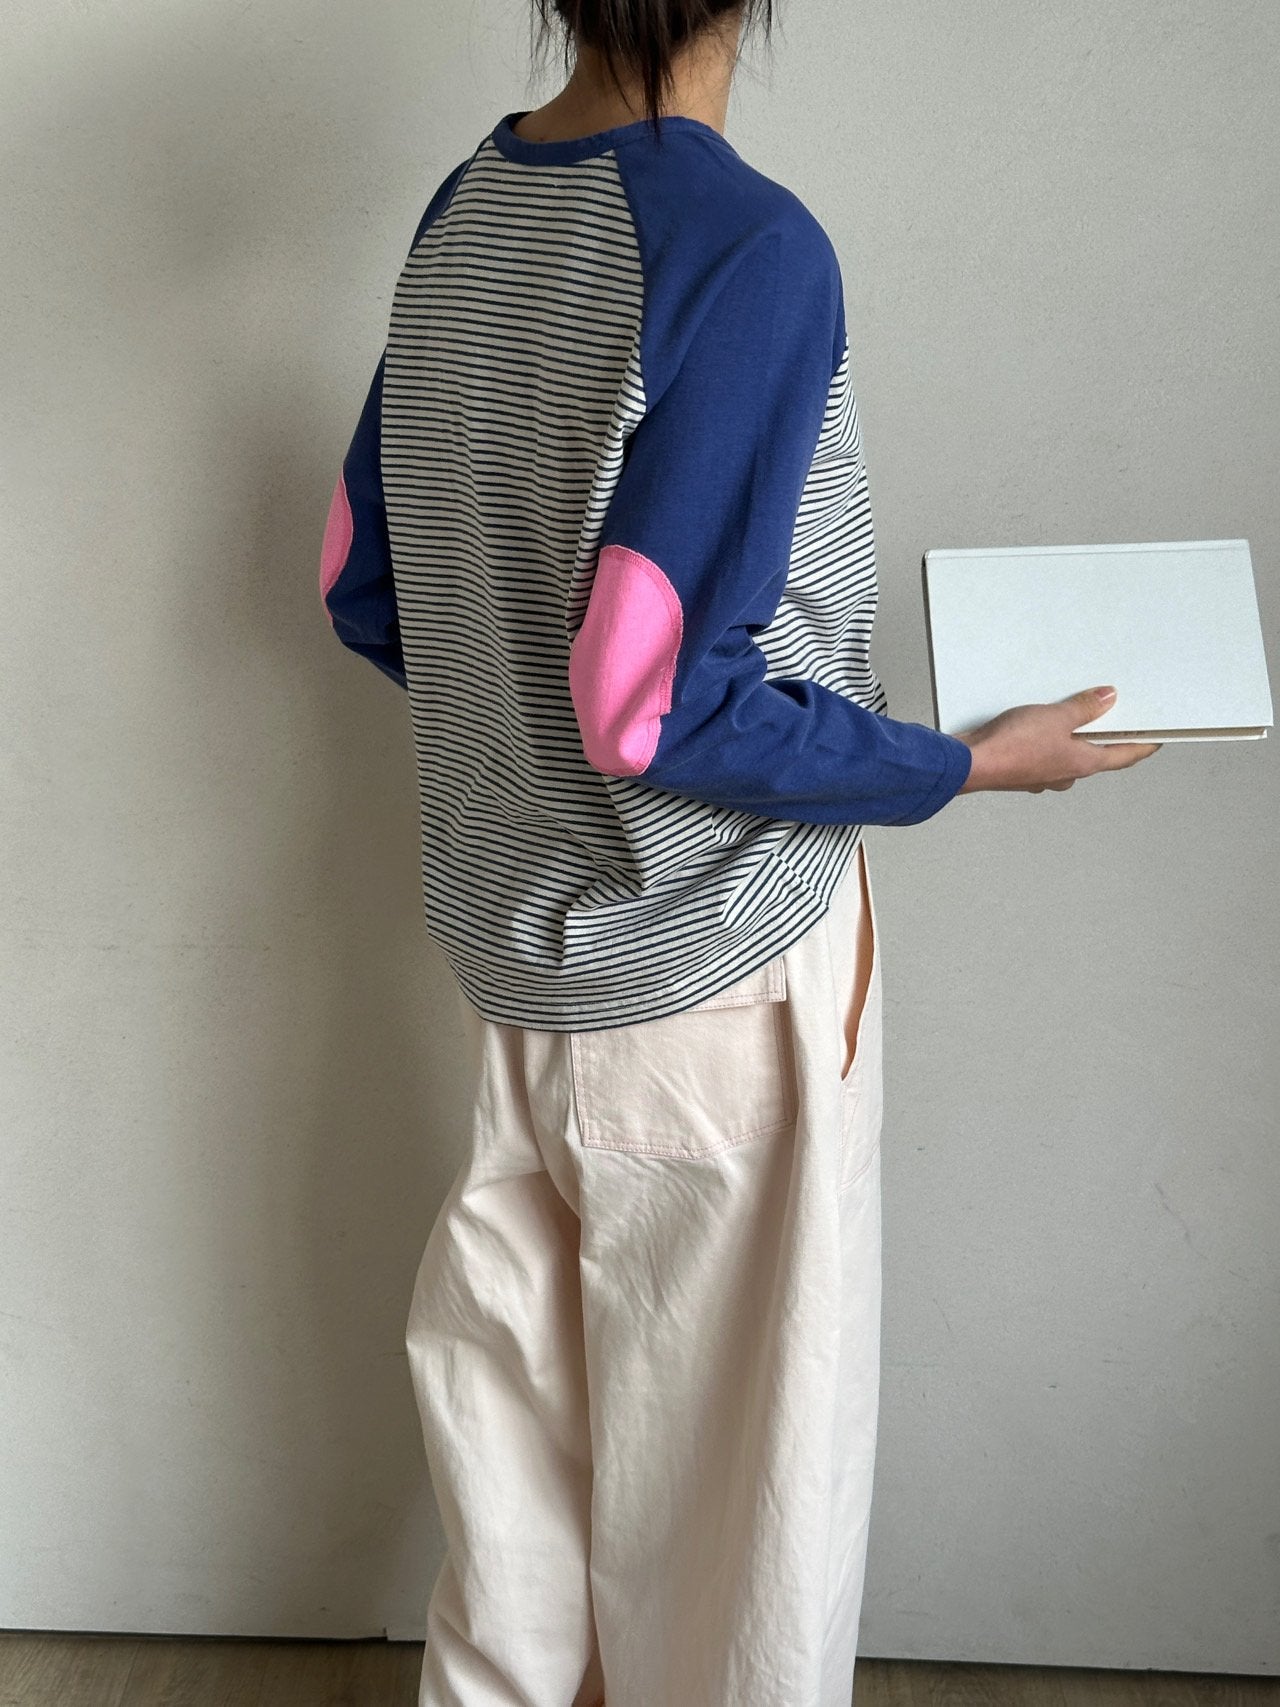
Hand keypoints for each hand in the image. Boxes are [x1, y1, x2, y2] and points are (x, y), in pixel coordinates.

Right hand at [955, 686, 1162, 794]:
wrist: (971, 763)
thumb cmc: (1011, 748)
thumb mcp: (1056, 717)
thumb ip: (1084, 708)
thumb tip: (1107, 700)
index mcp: (1083, 764)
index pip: (1125, 756)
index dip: (1144, 746)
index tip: (1158, 740)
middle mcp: (1066, 773)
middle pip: (1097, 753)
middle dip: (1106, 735)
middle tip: (1118, 716)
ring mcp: (1044, 773)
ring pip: (1069, 752)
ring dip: (1075, 735)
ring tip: (1075, 711)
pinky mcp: (1023, 768)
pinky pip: (1046, 751)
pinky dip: (1050, 737)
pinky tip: (1041, 721)